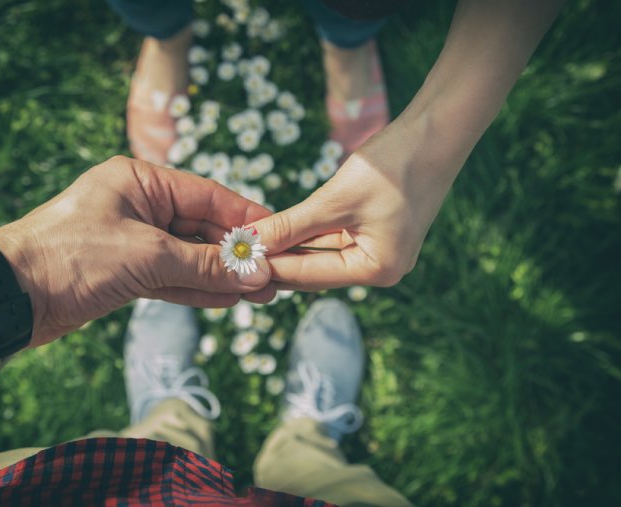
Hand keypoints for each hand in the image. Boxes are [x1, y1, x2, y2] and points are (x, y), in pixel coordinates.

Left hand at [0, 156, 273, 345]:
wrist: (11, 296)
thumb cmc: (72, 256)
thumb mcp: (147, 256)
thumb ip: (203, 264)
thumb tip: (254, 272)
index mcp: (140, 181)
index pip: (207, 196)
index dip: (245, 218)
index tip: (279, 236)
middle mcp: (138, 205)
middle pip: (201, 227)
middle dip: (236, 253)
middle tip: (274, 275)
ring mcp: (131, 240)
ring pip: (188, 256)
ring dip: (221, 275)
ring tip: (262, 292)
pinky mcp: (124, 272)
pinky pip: (170, 278)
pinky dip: (197, 289)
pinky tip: (228, 299)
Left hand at [252, 124, 456, 289]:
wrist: (436, 131)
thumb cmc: (392, 165)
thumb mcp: (335, 199)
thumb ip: (291, 226)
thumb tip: (252, 245)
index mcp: (377, 269)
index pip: (310, 274)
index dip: (270, 266)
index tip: (234, 260)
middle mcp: (380, 269)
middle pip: (315, 271)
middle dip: (278, 260)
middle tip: (235, 255)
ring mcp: (380, 251)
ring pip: (321, 255)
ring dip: (289, 247)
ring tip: (250, 242)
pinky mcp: (376, 232)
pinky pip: (333, 240)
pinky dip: (307, 234)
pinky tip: (279, 229)